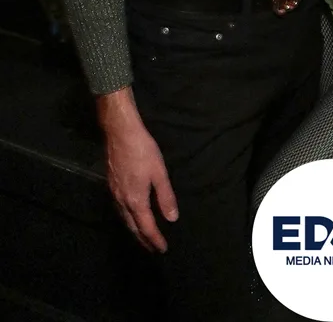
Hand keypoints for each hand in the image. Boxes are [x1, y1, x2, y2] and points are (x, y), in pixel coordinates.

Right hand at [99, 90, 177, 252]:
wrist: (120, 133)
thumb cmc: (143, 151)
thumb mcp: (159, 172)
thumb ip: (165, 196)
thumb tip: (172, 219)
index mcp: (135, 200)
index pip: (146, 227)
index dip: (155, 240)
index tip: (163, 249)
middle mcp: (122, 201)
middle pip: (132, 227)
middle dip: (143, 239)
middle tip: (153, 248)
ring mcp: (114, 194)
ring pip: (124, 219)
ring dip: (134, 230)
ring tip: (143, 236)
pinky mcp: (111, 185)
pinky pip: (119, 210)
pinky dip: (127, 219)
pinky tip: (131, 215)